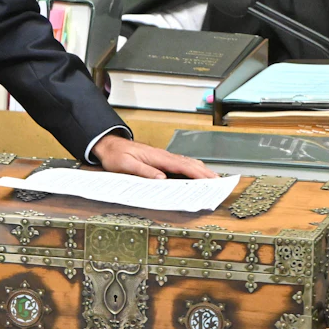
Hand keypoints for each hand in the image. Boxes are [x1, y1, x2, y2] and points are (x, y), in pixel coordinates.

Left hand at [91, 134, 216, 179]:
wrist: (109, 145)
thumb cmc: (116, 155)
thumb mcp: (126, 165)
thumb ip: (144, 171)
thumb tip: (162, 178)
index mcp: (157, 157)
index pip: (182, 166)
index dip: (198, 174)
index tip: (210, 180)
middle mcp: (163, 156)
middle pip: (189, 164)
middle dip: (205, 173)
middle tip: (219, 182)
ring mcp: (163, 157)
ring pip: (187, 163)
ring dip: (200, 171)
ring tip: (212, 180)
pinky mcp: (160, 159)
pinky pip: (180, 164)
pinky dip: (191, 169)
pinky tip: (196, 174)